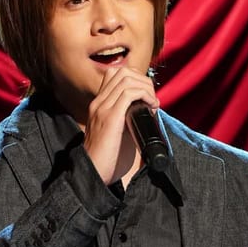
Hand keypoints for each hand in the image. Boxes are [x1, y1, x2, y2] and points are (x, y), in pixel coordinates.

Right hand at [82, 66, 158, 184]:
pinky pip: (129, 93)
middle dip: (144, 81)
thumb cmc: (108, 159)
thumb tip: (149, 113)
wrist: (93, 174)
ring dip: (146, 87)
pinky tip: (151, 107)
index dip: (136, 80)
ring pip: (126, 78)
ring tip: (153, 103)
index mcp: (99, 105)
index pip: (115, 75)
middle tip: (153, 99)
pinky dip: (145, 95)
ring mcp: (102, 108)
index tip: (148, 97)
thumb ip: (127, 120)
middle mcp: (98, 103)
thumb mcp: (117, 133)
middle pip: (122, 72)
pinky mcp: (109, 117)